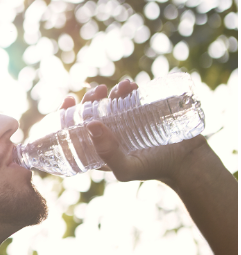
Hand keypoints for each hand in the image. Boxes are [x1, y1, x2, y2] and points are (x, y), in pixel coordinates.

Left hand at [59, 80, 209, 185]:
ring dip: (109, 92)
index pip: (74, 131)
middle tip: (98, 91)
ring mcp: (125, 123)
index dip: (66, 115)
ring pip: (109, 103)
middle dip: (90, 99)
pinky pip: (130, 98)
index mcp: (97, 149)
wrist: (187, 162)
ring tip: (119, 87)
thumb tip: (90, 125)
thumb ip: (107, 153)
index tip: (69, 100)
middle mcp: (108, 135)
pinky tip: (129, 85)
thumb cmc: (153, 169)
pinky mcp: (142, 114)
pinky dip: (127, 89)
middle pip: (90, 113)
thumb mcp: (126, 168)